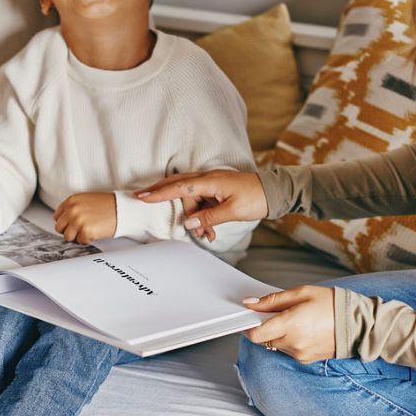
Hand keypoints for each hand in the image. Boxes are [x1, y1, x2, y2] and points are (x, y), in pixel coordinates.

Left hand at [53, 193, 116, 244]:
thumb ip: (73, 209)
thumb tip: (64, 222)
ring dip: (77, 236)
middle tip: (81, 229)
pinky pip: (80, 242)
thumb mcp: (86, 200)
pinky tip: (95, 232)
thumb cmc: (108, 205)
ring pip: (67, 237)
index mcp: (71, 201)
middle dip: (69, 231)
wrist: (122, 209)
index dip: (65, 223)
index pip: (57, 217)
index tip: (72, 224)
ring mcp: (78, 221)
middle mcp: (72, 210)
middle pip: (59, 228)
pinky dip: (87, 240)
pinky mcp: (85, 231)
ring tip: (88, 231)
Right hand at [135, 170, 267, 241]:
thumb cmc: (256, 197)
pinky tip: (209, 231)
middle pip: (177, 186)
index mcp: (210, 181)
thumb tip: (189, 223)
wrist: (274, 191)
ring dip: (193, 217)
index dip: (159, 193)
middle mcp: (207, 179)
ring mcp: (211, 183)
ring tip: (205, 236)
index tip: (142, 196)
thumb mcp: (233, 211)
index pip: (178, 187)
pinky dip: (201, 215)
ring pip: (190, 198)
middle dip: (160, 194)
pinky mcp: (216, 189)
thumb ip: (209, 218)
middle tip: (141, 198)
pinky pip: (201, 202)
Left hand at [242, 286, 336, 363]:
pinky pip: (288, 350)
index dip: (248, 326)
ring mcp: (300, 353)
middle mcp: (293, 343)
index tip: (250, 317)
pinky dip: (289, 341)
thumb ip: (272, 300)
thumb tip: (250, 304)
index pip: (256, 334)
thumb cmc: (331, 304)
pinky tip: (303, 330)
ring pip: (275, 345)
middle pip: (264, 339)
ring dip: (278, 334)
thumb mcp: (301, 293)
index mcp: (291, 324)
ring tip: (295, 321)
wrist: (359, 323)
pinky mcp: (306, 359)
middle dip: (265, 327)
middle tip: (278, 314)